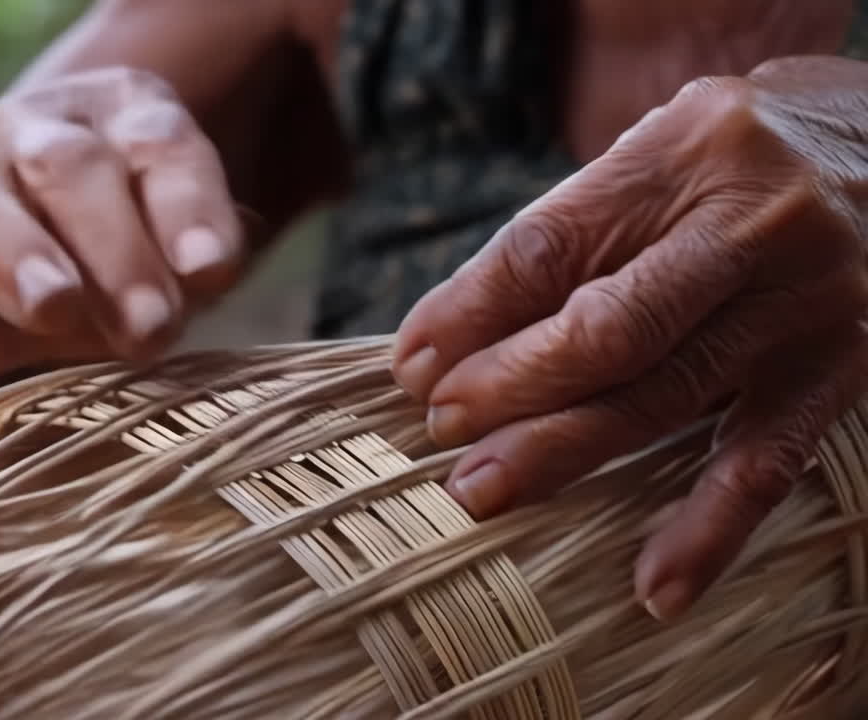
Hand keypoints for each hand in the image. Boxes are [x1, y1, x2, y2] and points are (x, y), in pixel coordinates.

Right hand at [0, 67, 244, 375]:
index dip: (189, 209)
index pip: (164, 152)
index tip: (213, 273)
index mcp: (125, 121)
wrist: (36, 268)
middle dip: (117, 250)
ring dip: (17, 251)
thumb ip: (182, 271)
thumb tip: (206, 273)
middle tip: (152, 327)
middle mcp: (41, 130)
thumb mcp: (167, 269)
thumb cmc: (121, 268)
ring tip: (52, 305)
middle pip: (75, 172)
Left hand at [392, 56, 867, 620]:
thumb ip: (556, 243)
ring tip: (483, 491)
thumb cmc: (732, 163)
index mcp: (686, 154)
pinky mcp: (837, 373)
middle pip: (608, 329)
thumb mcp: (647, 161)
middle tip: (440, 429)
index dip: (469, 312)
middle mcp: (754, 226)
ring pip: (668, 397)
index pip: (550, 247)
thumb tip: (435, 342)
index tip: (411, 365)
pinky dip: (709, 530)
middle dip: (510, 388)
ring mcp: (805, 306)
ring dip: (566, 453)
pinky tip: (656, 588)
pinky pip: (767, 462)